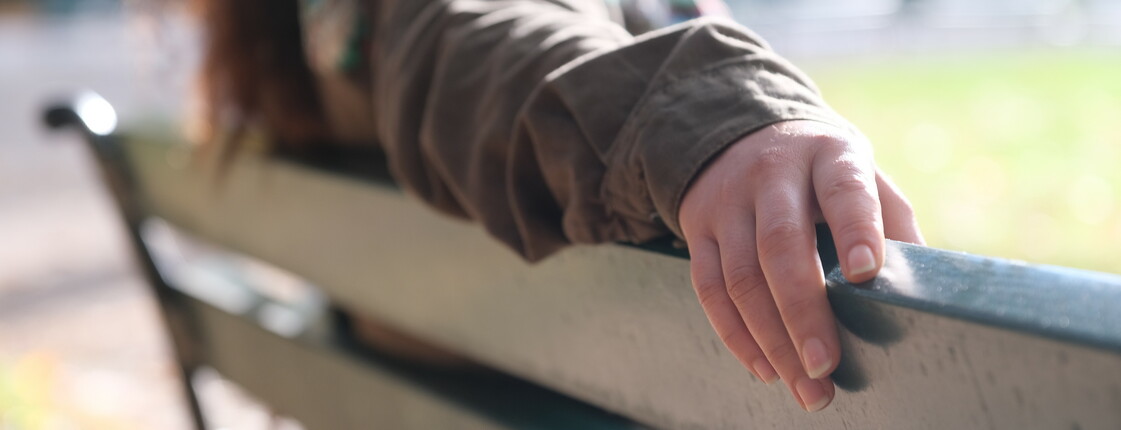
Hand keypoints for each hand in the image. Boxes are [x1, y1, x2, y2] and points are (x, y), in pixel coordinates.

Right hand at [679, 120, 923, 410]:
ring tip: (804, 384)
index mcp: (828, 155)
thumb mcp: (861, 173)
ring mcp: (728, 201)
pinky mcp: (698, 228)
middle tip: (825, 365)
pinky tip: (766, 367)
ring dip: (770, 339)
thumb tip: (920, 291)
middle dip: (803, 311)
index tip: (867, 273)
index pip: (843, 190)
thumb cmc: (821, 171)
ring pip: (740, 277)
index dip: (855, 229)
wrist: (739, 134)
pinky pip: (709, 289)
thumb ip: (891, 222)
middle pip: (780, 244)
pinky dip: (736, 335)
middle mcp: (772, 174)